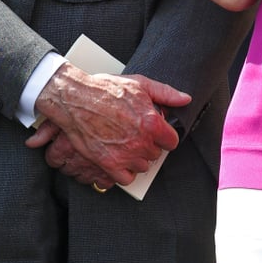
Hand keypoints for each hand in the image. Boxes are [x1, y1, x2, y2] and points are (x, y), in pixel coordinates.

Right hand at [26, 66, 189, 185]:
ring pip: (143, 166)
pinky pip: (127, 178)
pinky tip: (120, 158)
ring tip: (126, 143)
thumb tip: (185, 99)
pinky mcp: (109, 165)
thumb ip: (166, 93)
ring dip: (137, 157)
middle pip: (156, 154)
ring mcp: (125, 155)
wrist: (76, 100)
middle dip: (149, 144)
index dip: (164, 135)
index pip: (172, 142)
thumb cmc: (105, 90)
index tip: (157, 132)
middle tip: (136, 133)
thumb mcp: (140, 84)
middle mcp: (140, 142)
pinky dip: (125, 171)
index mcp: (151, 123)